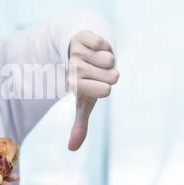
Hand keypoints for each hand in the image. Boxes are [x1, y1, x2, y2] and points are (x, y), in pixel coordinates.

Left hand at [67, 30, 119, 150]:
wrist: (75, 50)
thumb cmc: (84, 79)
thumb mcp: (83, 101)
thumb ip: (79, 124)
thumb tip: (71, 149)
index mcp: (74, 85)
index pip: (106, 91)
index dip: (109, 87)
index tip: (99, 84)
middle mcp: (73, 69)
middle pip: (112, 74)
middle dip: (111, 73)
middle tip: (99, 70)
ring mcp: (76, 52)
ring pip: (109, 58)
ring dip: (108, 57)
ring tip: (96, 58)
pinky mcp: (81, 36)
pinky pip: (101, 41)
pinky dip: (103, 44)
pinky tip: (94, 46)